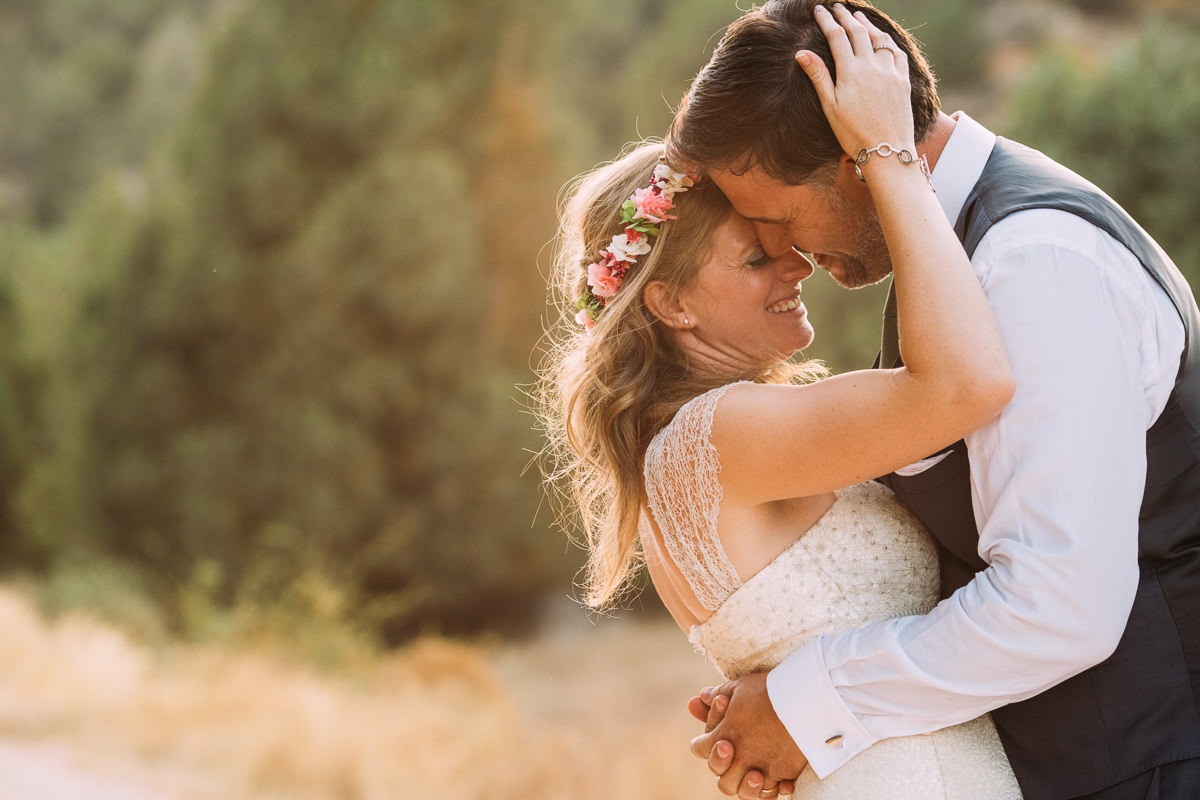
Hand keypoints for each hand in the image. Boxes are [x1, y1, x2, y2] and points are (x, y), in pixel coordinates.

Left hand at [689, 673, 806, 797]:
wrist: (806, 699)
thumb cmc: (770, 690)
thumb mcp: (741, 687)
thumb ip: (719, 694)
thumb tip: (701, 697)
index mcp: (723, 735)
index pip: (700, 749)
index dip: (703, 745)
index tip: (715, 741)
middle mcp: (740, 757)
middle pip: (723, 780)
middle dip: (725, 771)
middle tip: (736, 756)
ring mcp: (762, 768)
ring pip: (745, 791)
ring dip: (747, 785)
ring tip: (755, 773)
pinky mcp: (784, 774)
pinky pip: (772, 792)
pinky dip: (772, 788)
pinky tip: (776, 780)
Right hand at [795, 4, 914, 157]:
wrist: (886, 150)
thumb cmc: (853, 134)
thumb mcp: (830, 106)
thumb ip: (818, 77)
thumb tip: (801, 53)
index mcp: (850, 72)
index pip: (836, 37)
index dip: (826, 21)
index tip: (818, 10)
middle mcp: (872, 66)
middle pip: (857, 32)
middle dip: (846, 17)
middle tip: (837, 8)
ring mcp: (890, 72)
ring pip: (879, 39)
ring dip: (867, 25)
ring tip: (859, 17)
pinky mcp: (903, 80)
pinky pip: (897, 52)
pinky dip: (888, 41)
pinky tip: (883, 39)